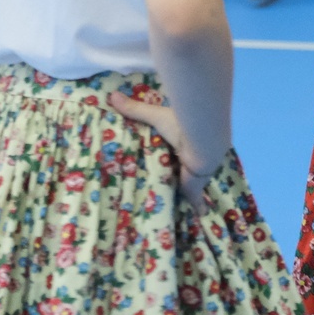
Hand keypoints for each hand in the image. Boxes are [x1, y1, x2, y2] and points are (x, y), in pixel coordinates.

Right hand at [108, 92, 219, 216]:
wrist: (202, 143)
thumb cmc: (180, 127)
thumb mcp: (155, 117)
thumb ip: (135, 110)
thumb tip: (111, 94)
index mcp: (180, 142)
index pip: (170, 150)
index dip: (164, 154)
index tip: (154, 159)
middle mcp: (187, 159)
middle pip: (176, 170)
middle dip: (171, 176)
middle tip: (152, 187)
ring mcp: (191, 176)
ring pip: (182, 187)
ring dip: (178, 194)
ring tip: (160, 206)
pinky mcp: (193, 191)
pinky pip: (191, 203)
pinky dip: (194, 210)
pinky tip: (193, 220)